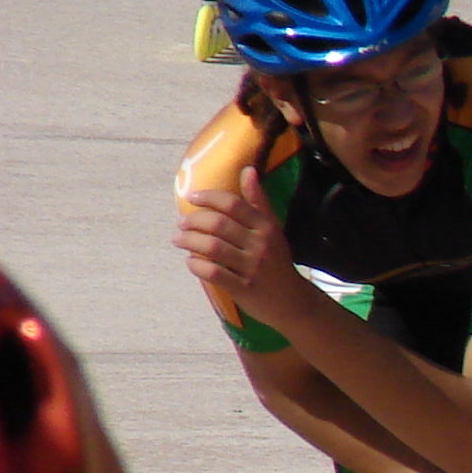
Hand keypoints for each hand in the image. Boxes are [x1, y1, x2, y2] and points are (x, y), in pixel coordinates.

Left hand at [175, 167, 307, 313]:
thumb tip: (248, 170)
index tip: (191, 198)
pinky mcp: (244, 288)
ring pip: (212, 247)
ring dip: (189, 241)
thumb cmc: (277, 262)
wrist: (293, 302)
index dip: (209, 198)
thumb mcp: (273, 230)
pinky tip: (191, 262)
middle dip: (193, 221)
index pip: (233, 205)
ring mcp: (252, 268)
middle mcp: (261, 246)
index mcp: (267, 228)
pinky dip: (197, 265)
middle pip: (219, 225)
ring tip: (178, 240)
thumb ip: (258, 202)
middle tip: (181, 223)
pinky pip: (214, 273)